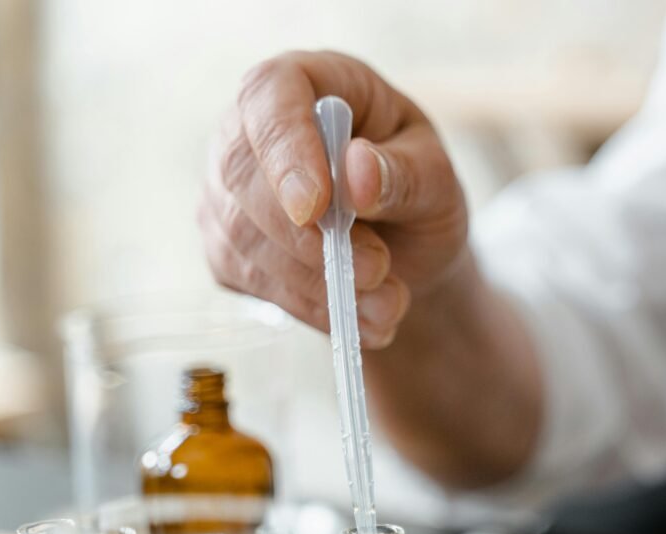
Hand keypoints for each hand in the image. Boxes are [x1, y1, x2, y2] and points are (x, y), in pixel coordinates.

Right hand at [199, 51, 468, 347]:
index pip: (269, 94)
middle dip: (308, 237)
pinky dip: (310, 308)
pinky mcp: (228, 247)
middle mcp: (251, 129)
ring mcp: (229, 190)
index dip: (285, 149)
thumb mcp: (437, 179)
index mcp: (310, 82)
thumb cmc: (421, 191)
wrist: (409, 250)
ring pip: (242, 238)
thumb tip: (357, 171)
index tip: (316, 208)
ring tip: (388, 305)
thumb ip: (403, 174)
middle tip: (377, 270)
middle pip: (241, 173)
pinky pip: (252, 282)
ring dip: (317, 283)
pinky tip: (360, 319)